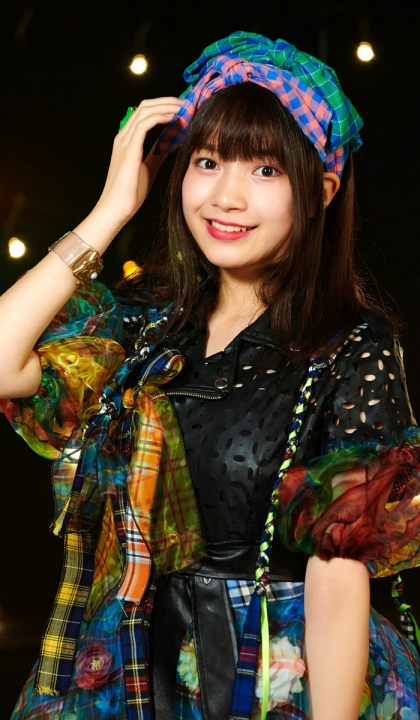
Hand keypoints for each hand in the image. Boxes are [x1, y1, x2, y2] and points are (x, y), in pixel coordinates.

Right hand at [94, 97, 183, 226]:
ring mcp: (125, 140)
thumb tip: (171, 142)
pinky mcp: (129, 148)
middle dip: (169, 102)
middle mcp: (124, 136)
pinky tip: (177, 120)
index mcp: (127, 140)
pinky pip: (146, 123)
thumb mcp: (149, 168)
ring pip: (146, 110)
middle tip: (188, 105)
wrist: (117, 208)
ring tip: (186, 109)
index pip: (146, 113)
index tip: (184, 110)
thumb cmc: (130, 193)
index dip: (165, 107)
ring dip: (168, 106)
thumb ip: (158, 153)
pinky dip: (162, 117)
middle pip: (146, 106)